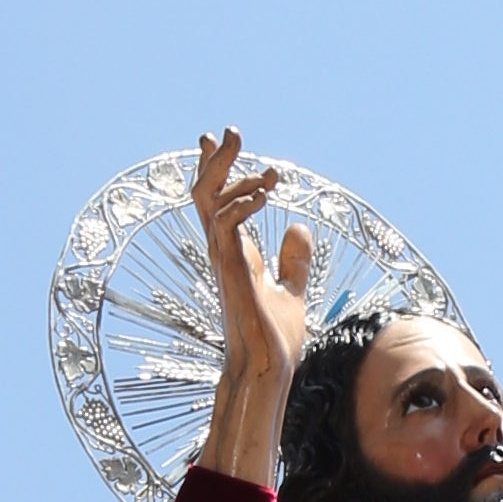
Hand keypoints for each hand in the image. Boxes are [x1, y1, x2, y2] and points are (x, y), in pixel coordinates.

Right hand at [190, 126, 311, 486]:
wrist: (267, 370)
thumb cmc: (273, 339)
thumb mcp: (290, 290)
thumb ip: (293, 261)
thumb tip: (298, 227)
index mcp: (233, 252)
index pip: (216, 201)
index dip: (216, 170)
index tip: (218, 140)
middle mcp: (222, 252)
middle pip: (204, 193)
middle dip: (214, 159)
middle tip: (230, 131)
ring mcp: (223, 260)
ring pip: (208, 201)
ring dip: (232, 174)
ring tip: (266, 166)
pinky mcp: (232, 271)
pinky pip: (226, 224)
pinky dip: (244, 203)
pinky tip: (267, 194)